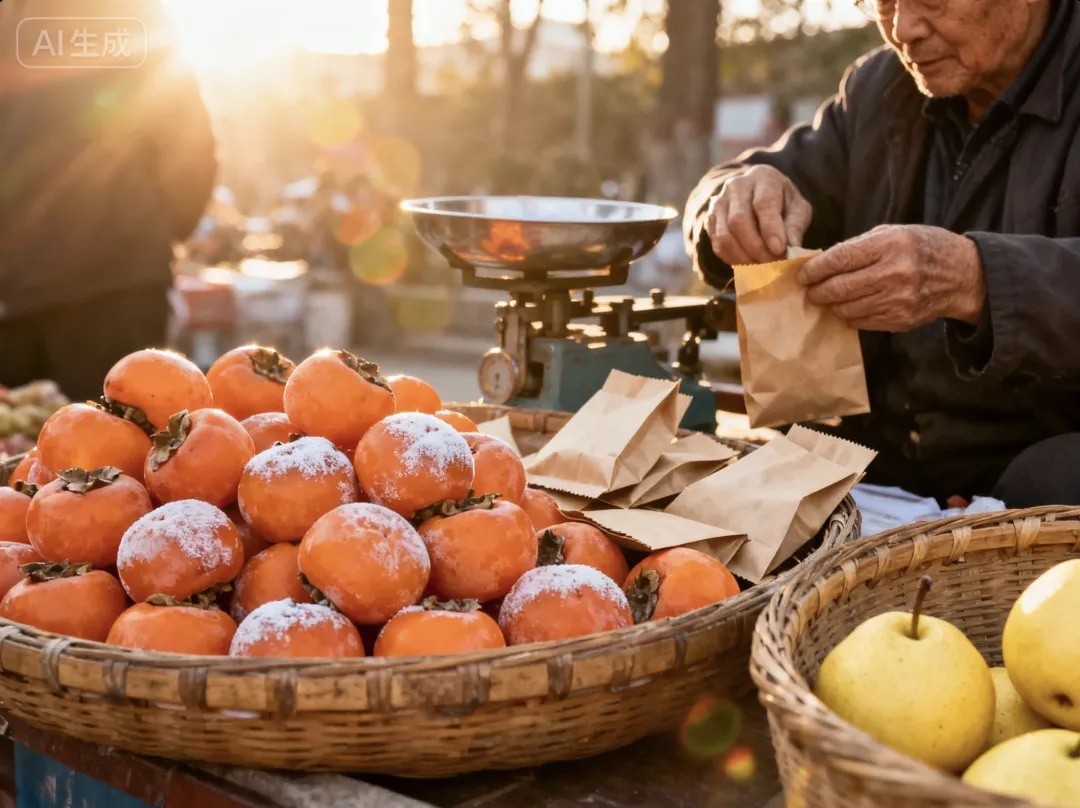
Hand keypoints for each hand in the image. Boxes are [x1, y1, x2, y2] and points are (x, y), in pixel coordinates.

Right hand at [704, 165, 813, 265]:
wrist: (756, 194)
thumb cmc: (782, 202)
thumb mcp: (798, 207)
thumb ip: (796, 226)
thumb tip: (792, 250)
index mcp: (763, 178)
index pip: (763, 203)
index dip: (770, 229)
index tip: (779, 250)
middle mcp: (736, 187)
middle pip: (739, 220)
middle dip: (756, 247)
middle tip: (772, 264)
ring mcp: (719, 203)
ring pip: (725, 235)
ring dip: (744, 257)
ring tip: (761, 268)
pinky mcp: (710, 221)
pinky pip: (718, 245)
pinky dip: (733, 259)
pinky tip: (749, 264)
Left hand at [796, 225, 986, 331]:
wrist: (963, 275)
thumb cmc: (923, 247)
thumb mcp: (894, 233)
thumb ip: (858, 246)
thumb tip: (821, 263)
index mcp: (891, 245)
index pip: (840, 259)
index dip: (815, 269)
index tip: (802, 274)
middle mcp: (894, 273)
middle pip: (839, 288)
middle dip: (817, 291)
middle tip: (809, 290)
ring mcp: (898, 301)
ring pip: (846, 309)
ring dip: (831, 306)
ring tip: (827, 298)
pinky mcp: (900, 321)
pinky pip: (861, 322)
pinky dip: (849, 316)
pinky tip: (848, 307)